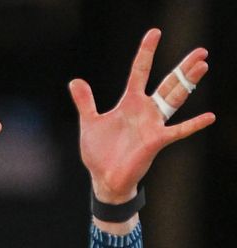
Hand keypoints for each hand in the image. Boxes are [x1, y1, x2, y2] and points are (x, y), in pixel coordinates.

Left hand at [71, 29, 214, 203]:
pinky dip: (193, 124)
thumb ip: (85, 102)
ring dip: (188, 83)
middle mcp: (145, 110)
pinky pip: (178, 131)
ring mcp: (153, 124)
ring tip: (203, 66)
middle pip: (168, 83)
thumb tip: (75, 81)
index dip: (146, 52)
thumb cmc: (99, 152)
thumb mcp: (90, 123)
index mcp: (129, 103)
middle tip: (201, 50)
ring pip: (175, 98)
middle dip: (183, 67)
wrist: (103, 178)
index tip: (155, 32)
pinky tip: (209, 117)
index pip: (140, 71)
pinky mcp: (156, 141)